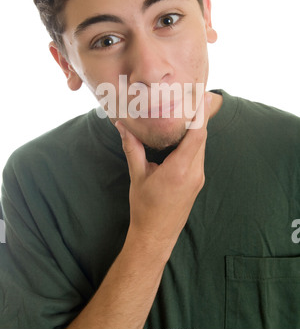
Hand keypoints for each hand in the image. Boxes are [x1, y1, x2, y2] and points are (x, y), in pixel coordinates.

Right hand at [116, 92, 211, 255]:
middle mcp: (194, 172)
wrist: (156, 235)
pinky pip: (199, 155)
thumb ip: (132, 148)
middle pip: (202, 136)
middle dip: (200, 115)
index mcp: (180, 169)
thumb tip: (122, 125)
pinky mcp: (197, 181)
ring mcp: (198, 177)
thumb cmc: (145, 207)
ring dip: (198, 128)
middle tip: (196, 94)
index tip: (204, 95)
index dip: (201, 113)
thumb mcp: (137, 175)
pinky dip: (195, 140)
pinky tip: (186, 133)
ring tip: (192, 109)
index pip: (197, 134)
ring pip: (201, 145)